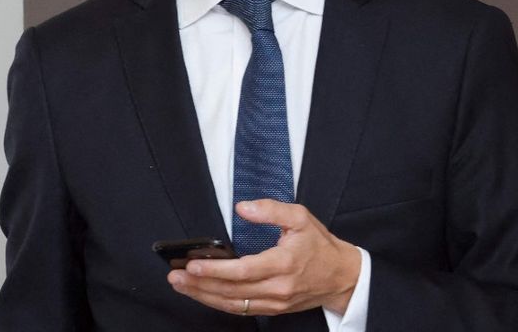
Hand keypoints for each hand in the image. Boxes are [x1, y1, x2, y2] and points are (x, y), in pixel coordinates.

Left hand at [168, 200, 361, 316]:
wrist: (341, 276)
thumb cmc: (319, 245)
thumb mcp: (300, 218)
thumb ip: (270, 210)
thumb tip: (242, 207)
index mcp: (284, 263)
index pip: (243, 270)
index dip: (216, 269)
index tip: (194, 263)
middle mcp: (278, 287)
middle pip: (232, 291)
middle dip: (200, 284)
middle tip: (176, 275)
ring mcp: (275, 302)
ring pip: (233, 304)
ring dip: (204, 295)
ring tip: (182, 285)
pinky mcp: (273, 309)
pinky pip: (241, 309)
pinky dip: (218, 303)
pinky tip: (203, 294)